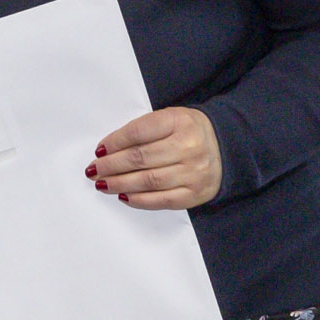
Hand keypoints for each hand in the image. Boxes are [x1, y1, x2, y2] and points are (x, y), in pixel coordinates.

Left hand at [91, 107, 221, 210]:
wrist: (226, 146)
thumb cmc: (189, 132)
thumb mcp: (170, 119)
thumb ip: (143, 131)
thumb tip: (108, 150)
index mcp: (179, 121)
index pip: (139, 132)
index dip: (115, 142)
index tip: (99, 150)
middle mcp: (189, 147)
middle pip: (140, 158)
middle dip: (111, 166)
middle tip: (94, 170)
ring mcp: (194, 172)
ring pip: (148, 181)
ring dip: (120, 184)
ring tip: (102, 184)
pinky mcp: (195, 193)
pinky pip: (162, 200)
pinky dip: (139, 200)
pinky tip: (123, 196)